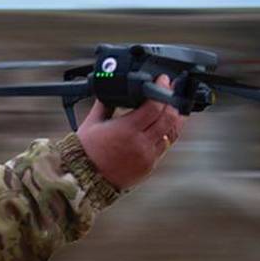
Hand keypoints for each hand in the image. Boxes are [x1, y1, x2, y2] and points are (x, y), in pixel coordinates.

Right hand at [75, 74, 184, 189]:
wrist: (84, 178)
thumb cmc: (85, 152)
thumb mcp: (92, 122)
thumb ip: (104, 104)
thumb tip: (111, 90)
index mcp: (127, 129)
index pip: (155, 106)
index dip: (162, 90)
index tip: (163, 81)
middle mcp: (141, 143)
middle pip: (169, 118)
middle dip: (172, 102)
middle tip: (170, 92)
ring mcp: (147, 156)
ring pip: (171, 134)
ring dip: (174, 119)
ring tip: (174, 108)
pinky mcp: (148, 167)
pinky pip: (164, 148)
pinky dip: (166, 135)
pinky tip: (164, 128)